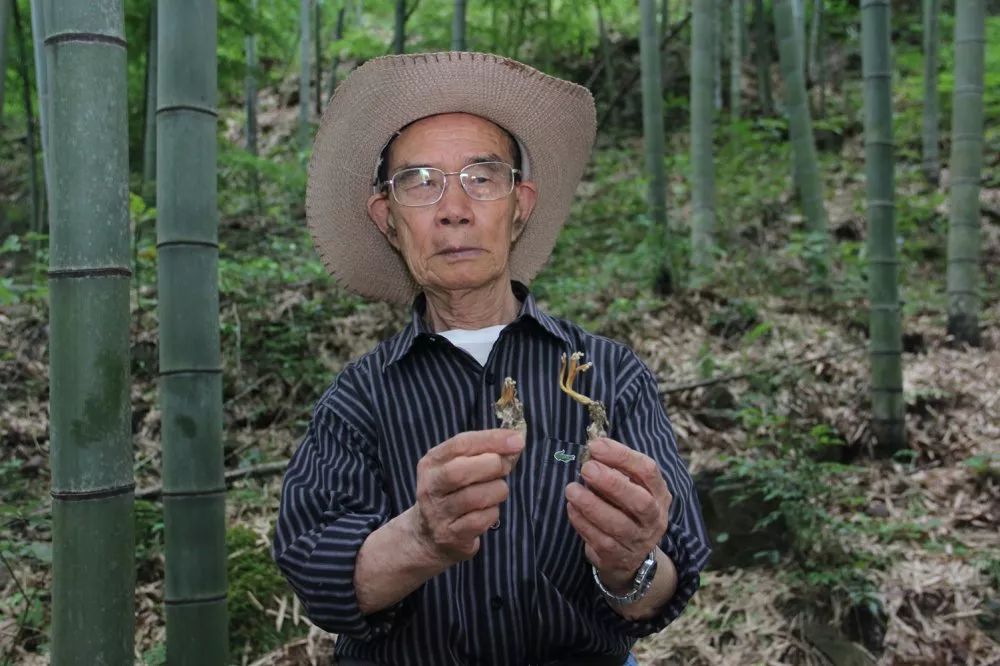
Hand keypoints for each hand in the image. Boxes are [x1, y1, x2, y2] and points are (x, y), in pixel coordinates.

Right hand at [408, 429, 523, 564]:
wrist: (428, 536)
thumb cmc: (453, 492)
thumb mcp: (458, 467)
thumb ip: (483, 452)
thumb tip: (515, 442)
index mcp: (431, 463)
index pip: (460, 444)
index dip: (491, 440)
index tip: (517, 440)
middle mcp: (430, 487)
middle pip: (460, 471)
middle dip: (492, 466)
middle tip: (505, 468)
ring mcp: (438, 513)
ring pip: (475, 497)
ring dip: (497, 490)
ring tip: (497, 490)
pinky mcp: (451, 535)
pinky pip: (481, 520)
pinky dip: (493, 512)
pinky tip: (489, 510)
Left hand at [564, 437, 671, 591]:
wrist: (631, 558)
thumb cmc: (625, 511)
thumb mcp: (629, 488)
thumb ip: (614, 470)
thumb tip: (591, 450)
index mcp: (659, 494)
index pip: (648, 471)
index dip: (622, 456)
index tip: (596, 446)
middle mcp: (654, 518)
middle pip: (640, 501)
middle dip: (612, 483)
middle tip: (587, 468)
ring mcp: (639, 541)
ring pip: (618, 524)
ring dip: (592, 505)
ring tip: (571, 489)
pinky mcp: (619, 558)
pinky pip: (601, 540)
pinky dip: (583, 523)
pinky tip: (572, 508)